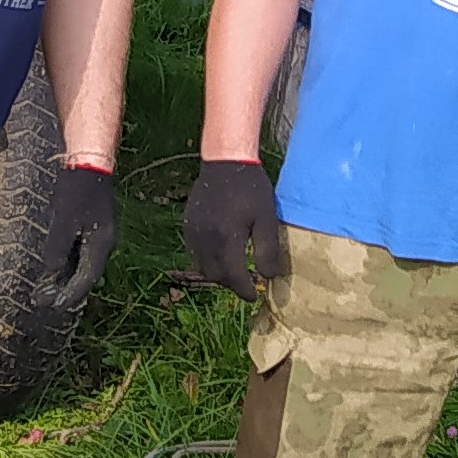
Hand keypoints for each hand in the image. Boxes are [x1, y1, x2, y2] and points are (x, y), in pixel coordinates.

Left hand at [45, 160, 119, 310]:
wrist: (89, 162)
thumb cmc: (77, 189)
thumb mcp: (64, 220)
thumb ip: (58, 247)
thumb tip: (51, 271)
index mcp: (101, 243)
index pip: (87, 277)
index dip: (71, 294)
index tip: (54, 307)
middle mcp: (102, 242)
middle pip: (85, 274)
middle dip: (65, 290)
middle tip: (43, 302)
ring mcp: (97, 234)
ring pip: (81, 264)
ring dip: (64, 278)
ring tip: (44, 290)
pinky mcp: (89, 225)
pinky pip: (78, 252)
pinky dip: (65, 263)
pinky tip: (52, 267)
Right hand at [183, 158, 287, 301]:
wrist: (225, 161)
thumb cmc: (251, 188)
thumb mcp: (266, 218)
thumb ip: (268, 250)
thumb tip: (269, 277)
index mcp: (226, 238)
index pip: (233, 276)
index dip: (244, 290)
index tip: (255, 297)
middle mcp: (206, 239)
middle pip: (215, 276)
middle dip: (231, 284)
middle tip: (246, 285)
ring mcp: (193, 232)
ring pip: (202, 267)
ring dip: (218, 274)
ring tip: (234, 272)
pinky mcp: (188, 225)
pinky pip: (194, 253)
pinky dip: (206, 261)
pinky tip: (219, 255)